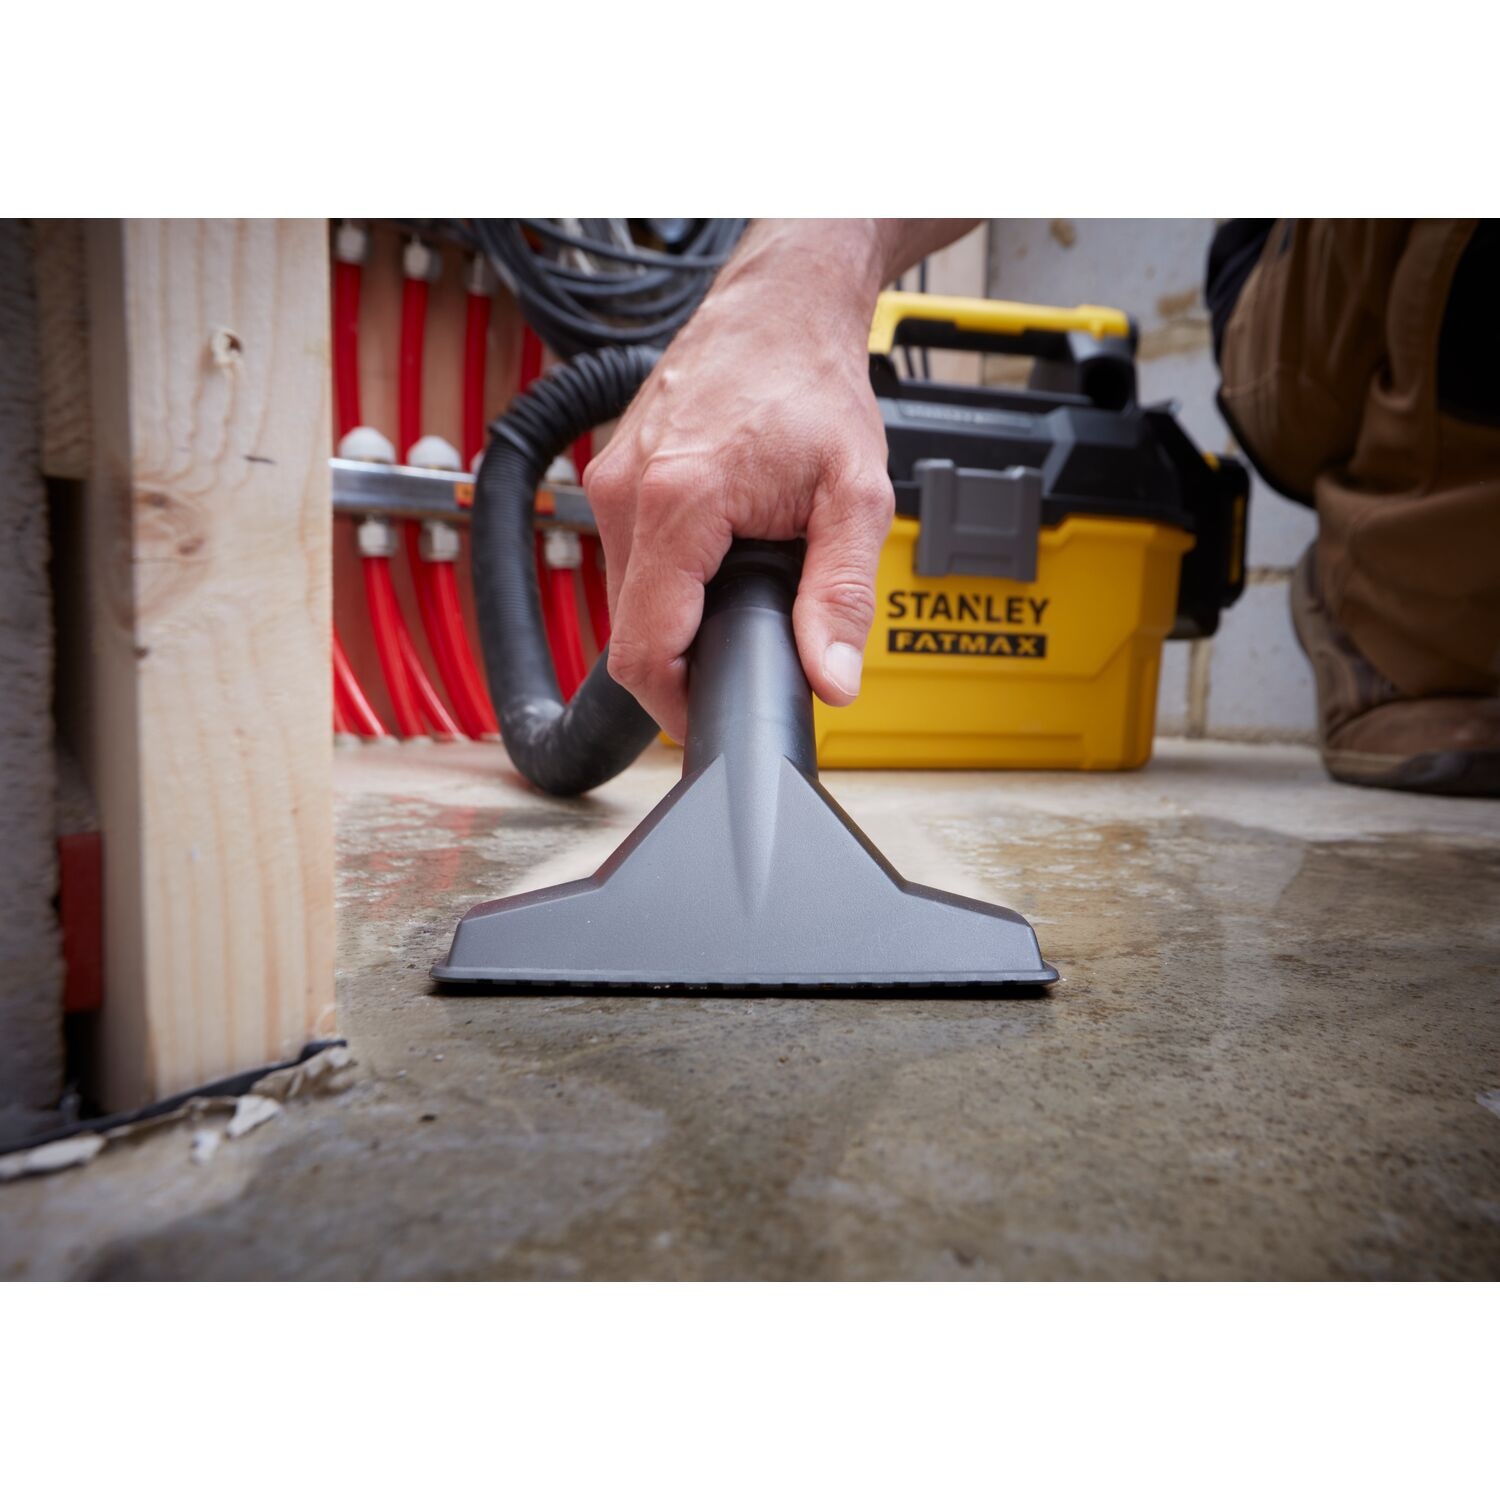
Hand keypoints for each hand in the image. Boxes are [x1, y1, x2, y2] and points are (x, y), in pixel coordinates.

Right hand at [585, 219, 972, 741]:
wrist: (781, 306)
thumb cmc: (812, 384)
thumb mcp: (856, 497)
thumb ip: (841, 596)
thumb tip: (830, 680)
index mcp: (677, 502)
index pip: (643, 650)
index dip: (676, 706)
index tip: (714, 717)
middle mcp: (625, 493)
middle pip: (631, 631)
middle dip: (684, 661)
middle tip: (749, 653)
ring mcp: (609, 481)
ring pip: (627, 596)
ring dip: (676, 617)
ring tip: (739, 593)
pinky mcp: (611, 475)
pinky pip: (629, 557)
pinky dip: (669, 578)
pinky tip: (717, 557)